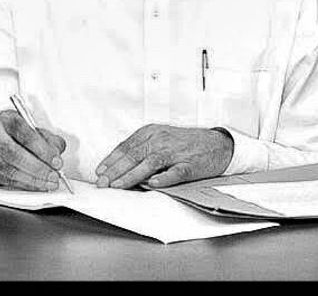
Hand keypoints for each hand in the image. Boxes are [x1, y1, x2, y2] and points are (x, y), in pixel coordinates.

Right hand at [0, 109, 66, 190]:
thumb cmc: (20, 135)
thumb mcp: (37, 131)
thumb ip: (50, 140)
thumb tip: (56, 154)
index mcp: (8, 118)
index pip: (26, 134)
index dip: (43, 151)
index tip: (56, 161)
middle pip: (15, 154)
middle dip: (38, 168)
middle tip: (53, 176)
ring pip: (8, 170)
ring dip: (31, 180)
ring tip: (47, 183)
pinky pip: (3, 180)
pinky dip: (21, 185)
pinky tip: (33, 185)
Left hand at [94, 124, 233, 189]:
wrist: (217, 144)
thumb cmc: (186, 143)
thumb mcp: (161, 137)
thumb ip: (142, 148)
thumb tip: (118, 166)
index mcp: (153, 132)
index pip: (127, 146)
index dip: (111, 160)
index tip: (99, 171)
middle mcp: (162, 139)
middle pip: (134, 155)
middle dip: (115, 170)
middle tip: (102, 182)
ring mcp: (176, 152)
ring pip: (149, 163)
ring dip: (131, 176)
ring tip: (118, 186)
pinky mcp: (189, 165)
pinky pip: (173, 172)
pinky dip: (161, 178)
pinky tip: (150, 185)